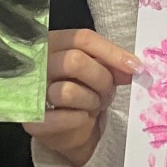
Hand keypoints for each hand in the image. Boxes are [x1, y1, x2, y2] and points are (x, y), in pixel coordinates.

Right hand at [23, 29, 138, 166]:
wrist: (70, 128)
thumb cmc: (84, 90)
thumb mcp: (100, 71)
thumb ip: (112, 65)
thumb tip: (132, 68)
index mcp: (54, 42)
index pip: (82, 38)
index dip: (112, 52)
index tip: (135, 68)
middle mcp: (37, 63)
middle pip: (74, 61)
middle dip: (101, 80)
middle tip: (109, 92)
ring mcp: (31, 90)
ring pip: (68, 91)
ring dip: (91, 101)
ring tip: (93, 105)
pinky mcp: (31, 119)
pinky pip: (61, 118)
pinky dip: (79, 120)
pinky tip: (81, 118)